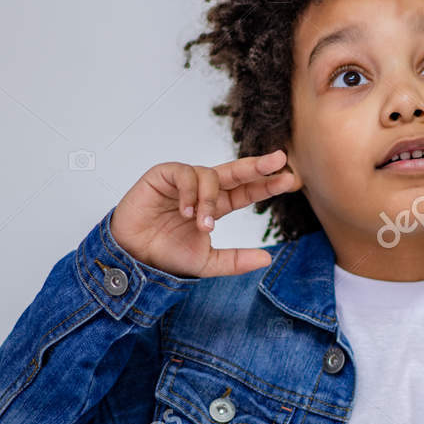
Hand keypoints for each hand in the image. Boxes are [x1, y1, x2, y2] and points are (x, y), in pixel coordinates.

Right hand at [109, 149, 300, 277]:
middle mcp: (204, 189)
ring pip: (210, 175)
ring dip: (210, 200)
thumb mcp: (207, 263)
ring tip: (203, 224)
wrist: (133, 257)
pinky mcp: (164, 175)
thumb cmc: (166, 255)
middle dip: (258, 166)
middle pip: (236, 172)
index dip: (267, 185)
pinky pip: (185, 173)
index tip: (290, 180)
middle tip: (279, 160)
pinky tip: (186, 211)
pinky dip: (190, 192)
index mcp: (217, 206)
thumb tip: (268, 259)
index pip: (247, 191)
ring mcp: (185, 181)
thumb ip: (236, 261)